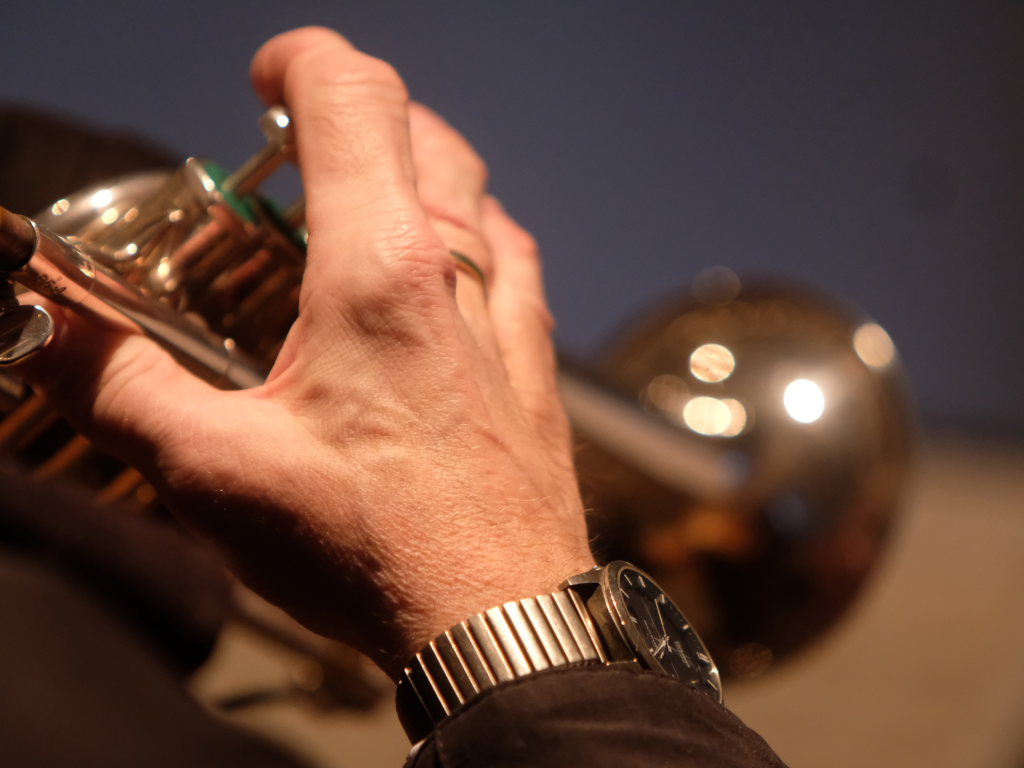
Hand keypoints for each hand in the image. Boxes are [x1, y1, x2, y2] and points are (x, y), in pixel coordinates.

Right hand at [18, 27, 594, 676]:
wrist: (500, 621)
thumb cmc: (376, 549)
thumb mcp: (221, 472)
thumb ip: (124, 392)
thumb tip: (51, 340)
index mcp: (380, 270)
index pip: (355, 96)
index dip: (303, 60)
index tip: (265, 80)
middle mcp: (459, 273)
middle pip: (422, 129)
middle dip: (356, 111)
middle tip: (298, 150)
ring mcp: (511, 316)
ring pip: (476, 190)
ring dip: (418, 169)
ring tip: (364, 202)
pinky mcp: (537, 365)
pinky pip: (514, 259)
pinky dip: (473, 236)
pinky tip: (445, 275)